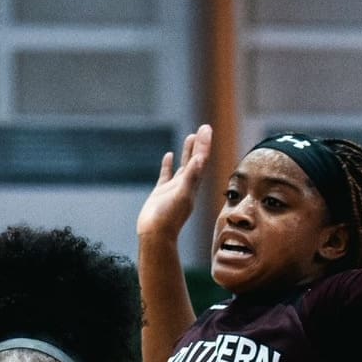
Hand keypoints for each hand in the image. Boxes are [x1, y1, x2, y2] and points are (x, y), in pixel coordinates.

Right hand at [137, 125, 212, 240]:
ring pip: (183, 166)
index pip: (201, 159)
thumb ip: (191, 176)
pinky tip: (169, 155)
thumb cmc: (168, 217)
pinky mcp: (161, 193)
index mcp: (193, 184)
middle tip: (203, 127)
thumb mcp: (182, 194)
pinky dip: (169, 164)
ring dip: (188, 151)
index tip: (206, 128)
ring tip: (190, 136)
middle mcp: (186, 185)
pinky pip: (167, 175)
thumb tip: (200, 159)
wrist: (155, 235)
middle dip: (200, 144)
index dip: (204, 144)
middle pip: (196, 160)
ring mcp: (174, 189)